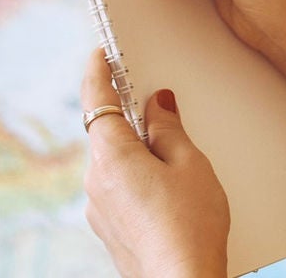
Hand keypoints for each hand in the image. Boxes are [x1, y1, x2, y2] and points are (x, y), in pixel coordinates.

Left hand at [81, 49, 229, 277]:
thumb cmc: (190, 228)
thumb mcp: (190, 164)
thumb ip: (169, 129)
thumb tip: (157, 106)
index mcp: (112, 157)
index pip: (97, 100)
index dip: (98, 72)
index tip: (101, 55)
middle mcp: (96, 182)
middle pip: (108, 134)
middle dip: (132, 121)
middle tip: (162, 113)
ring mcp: (98, 209)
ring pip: (114, 165)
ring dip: (138, 155)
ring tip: (179, 168)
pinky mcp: (108, 230)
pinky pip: (118, 190)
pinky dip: (137, 181)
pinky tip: (169, 195)